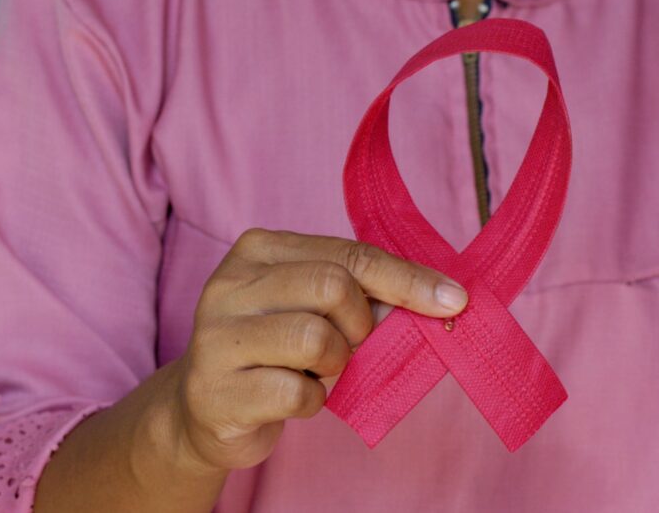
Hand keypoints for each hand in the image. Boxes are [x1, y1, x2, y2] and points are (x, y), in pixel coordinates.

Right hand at [172, 228, 467, 471]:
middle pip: (333, 287)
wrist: (204, 407)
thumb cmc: (272, 350)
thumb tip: (436, 301)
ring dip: (335, 364)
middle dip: (361, 325)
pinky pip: (296, 394)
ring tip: (315, 371)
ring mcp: (216, 338)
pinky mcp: (216, 391)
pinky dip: (312, 402)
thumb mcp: (309, 307)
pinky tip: (292, 398)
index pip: (348, 254)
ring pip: (316, 339)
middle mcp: (228, 285)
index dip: (407, 279)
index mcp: (256, 250)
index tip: (454, 300)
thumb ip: (360, 295)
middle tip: (351, 346)